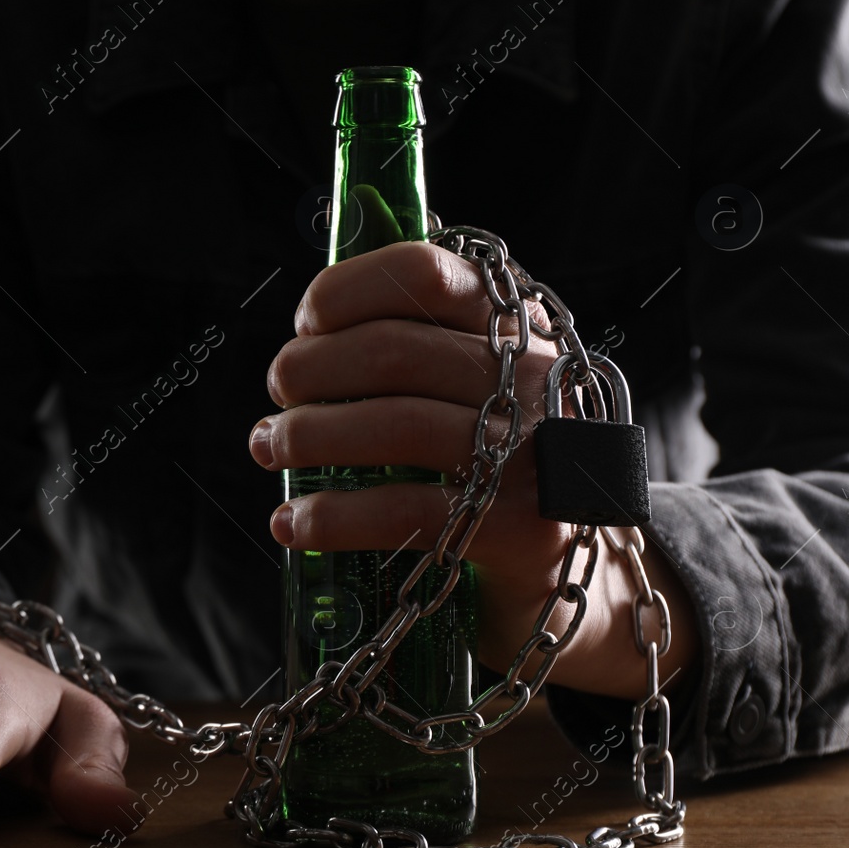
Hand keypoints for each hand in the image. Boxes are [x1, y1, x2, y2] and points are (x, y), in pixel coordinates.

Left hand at [250, 240, 696, 699]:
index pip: (426, 274)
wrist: (579, 573)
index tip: (306, 324)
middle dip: (311, 370)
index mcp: (518, 326)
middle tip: (278, 395)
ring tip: (269, 447)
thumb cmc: (499, 462)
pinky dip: (332, 516)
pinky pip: (403, 510)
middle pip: (394, 350)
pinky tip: (293, 524)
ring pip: (393, 426)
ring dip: (308, 436)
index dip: (347, 290)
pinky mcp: (521, 527)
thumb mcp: (478, 387)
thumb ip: (417, 342)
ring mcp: (535, 452)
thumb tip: (308, 335)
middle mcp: (536, 378)